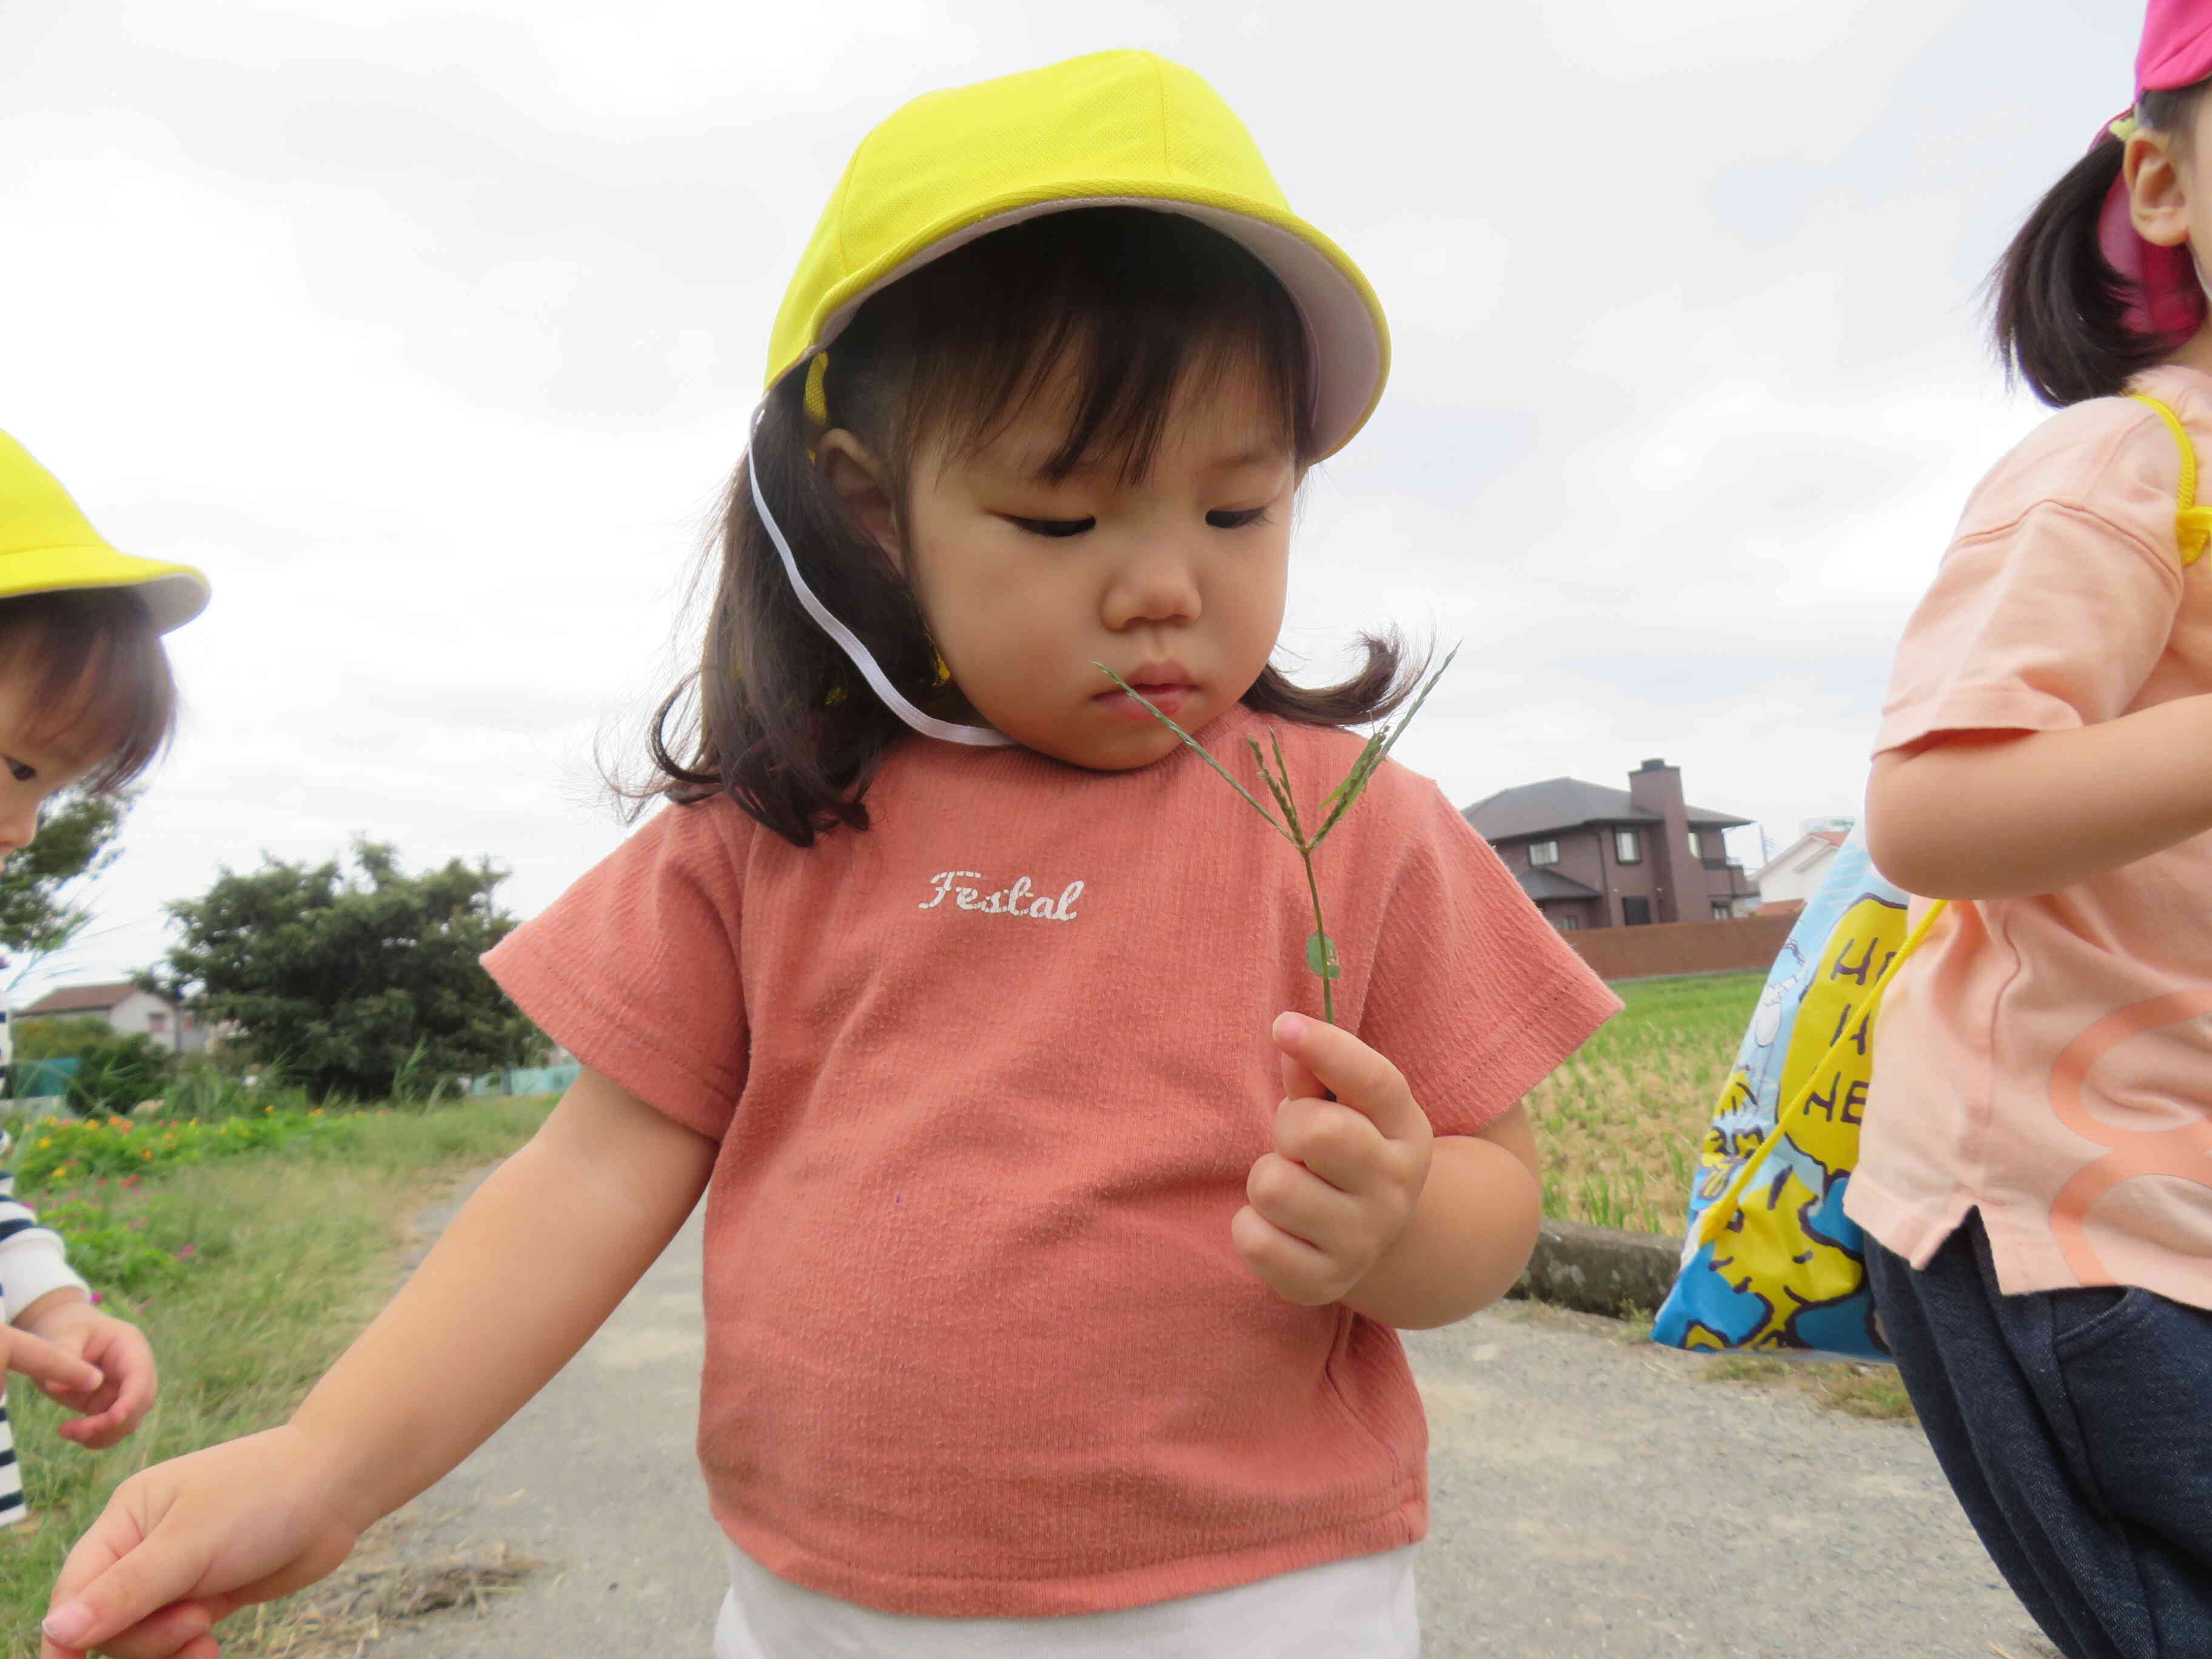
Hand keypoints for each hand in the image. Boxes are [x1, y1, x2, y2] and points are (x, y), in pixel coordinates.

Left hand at [14, 1292, 156, 1448]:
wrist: (66, 1333)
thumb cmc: (66, 1330)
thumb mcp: (62, 1337)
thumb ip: (63, 1359)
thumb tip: (57, 1389)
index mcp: (131, 1347)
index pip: (140, 1377)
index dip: (132, 1400)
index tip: (113, 1419)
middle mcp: (136, 1371)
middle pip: (139, 1404)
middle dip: (111, 1423)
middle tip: (73, 1430)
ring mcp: (126, 1390)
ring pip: (129, 1421)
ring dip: (102, 1434)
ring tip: (66, 1430)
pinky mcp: (111, 1405)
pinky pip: (112, 1428)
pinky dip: (95, 1437)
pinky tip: (71, 1431)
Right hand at [41, 1427, 363, 1658]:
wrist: (338, 1487)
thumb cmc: (263, 1497)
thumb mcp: (190, 1544)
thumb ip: (126, 1590)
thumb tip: (55, 1629)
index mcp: (127, 1518)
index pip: (75, 1589)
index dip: (68, 1634)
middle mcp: (145, 1546)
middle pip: (107, 1622)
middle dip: (143, 1636)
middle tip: (194, 1621)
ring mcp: (178, 1572)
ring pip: (141, 1635)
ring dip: (167, 1648)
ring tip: (207, 1635)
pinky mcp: (209, 1593)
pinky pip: (177, 1638)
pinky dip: (187, 1651)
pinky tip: (210, 1652)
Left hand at [1233, 1012, 1434, 1306]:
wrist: (1373, 1241)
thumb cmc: (1345, 1152)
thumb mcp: (1345, 1107)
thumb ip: (1318, 1071)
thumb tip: (1290, 1033)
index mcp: (1405, 1131)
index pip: (1374, 1082)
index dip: (1327, 1048)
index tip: (1282, 1026)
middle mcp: (1395, 1188)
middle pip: (1319, 1133)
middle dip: (1289, 1126)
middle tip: (1297, 1142)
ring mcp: (1363, 1240)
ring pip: (1273, 1187)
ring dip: (1267, 1178)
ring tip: (1291, 1185)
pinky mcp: (1324, 1283)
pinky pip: (1255, 1242)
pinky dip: (1251, 1227)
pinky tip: (1278, 1226)